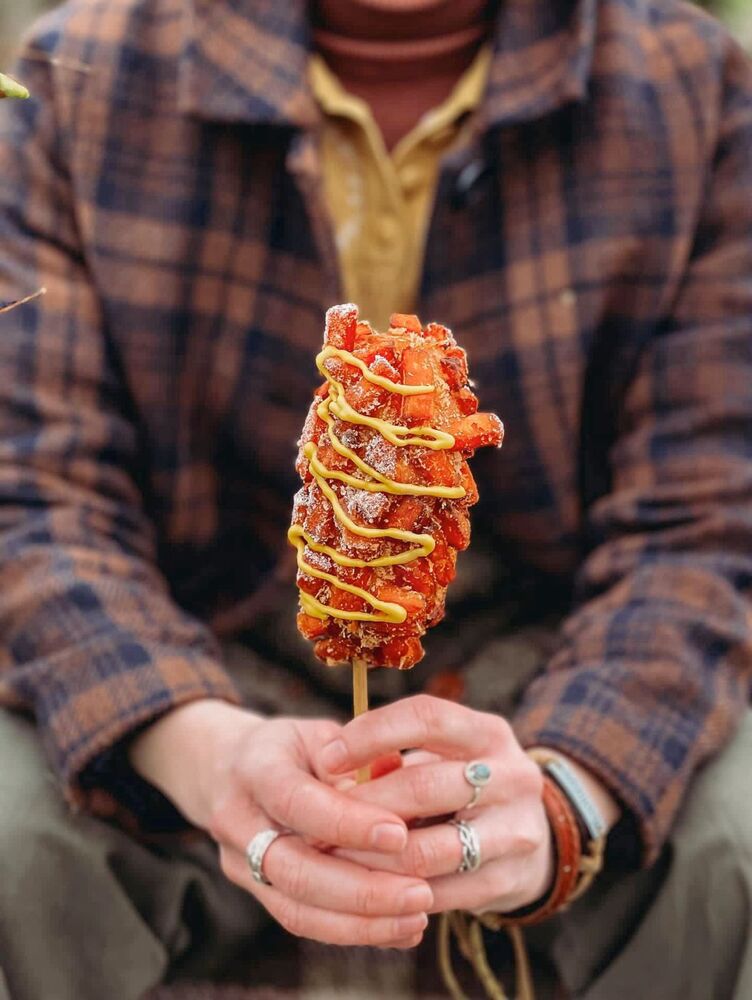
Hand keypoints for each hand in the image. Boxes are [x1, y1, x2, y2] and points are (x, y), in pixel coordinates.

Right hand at [130, 699, 432, 947]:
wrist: (227, 769)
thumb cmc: (289, 747)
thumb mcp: (317, 734)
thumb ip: (355, 755)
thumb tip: (398, 776)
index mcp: (254, 769)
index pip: (296, 802)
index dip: (346, 823)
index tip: (399, 834)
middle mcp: (238, 822)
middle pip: (295, 871)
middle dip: (363, 890)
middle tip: (421, 894)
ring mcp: (240, 864)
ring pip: (297, 909)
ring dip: (362, 923)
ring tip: (416, 918)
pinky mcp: (256, 893)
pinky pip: (303, 922)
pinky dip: (355, 931)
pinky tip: (401, 929)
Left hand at [317, 694, 552, 914]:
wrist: (527, 834)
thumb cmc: (458, 783)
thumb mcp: (438, 754)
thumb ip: (391, 758)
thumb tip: (326, 768)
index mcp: (488, 732)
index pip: (427, 717)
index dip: (373, 734)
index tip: (328, 758)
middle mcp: (512, 776)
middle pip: (424, 786)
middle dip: (362, 807)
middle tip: (316, 824)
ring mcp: (516, 830)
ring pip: (429, 850)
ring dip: (372, 858)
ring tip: (333, 860)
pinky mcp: (510, 880)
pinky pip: (440, 893)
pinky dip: (397, 892)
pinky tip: (366, 887)